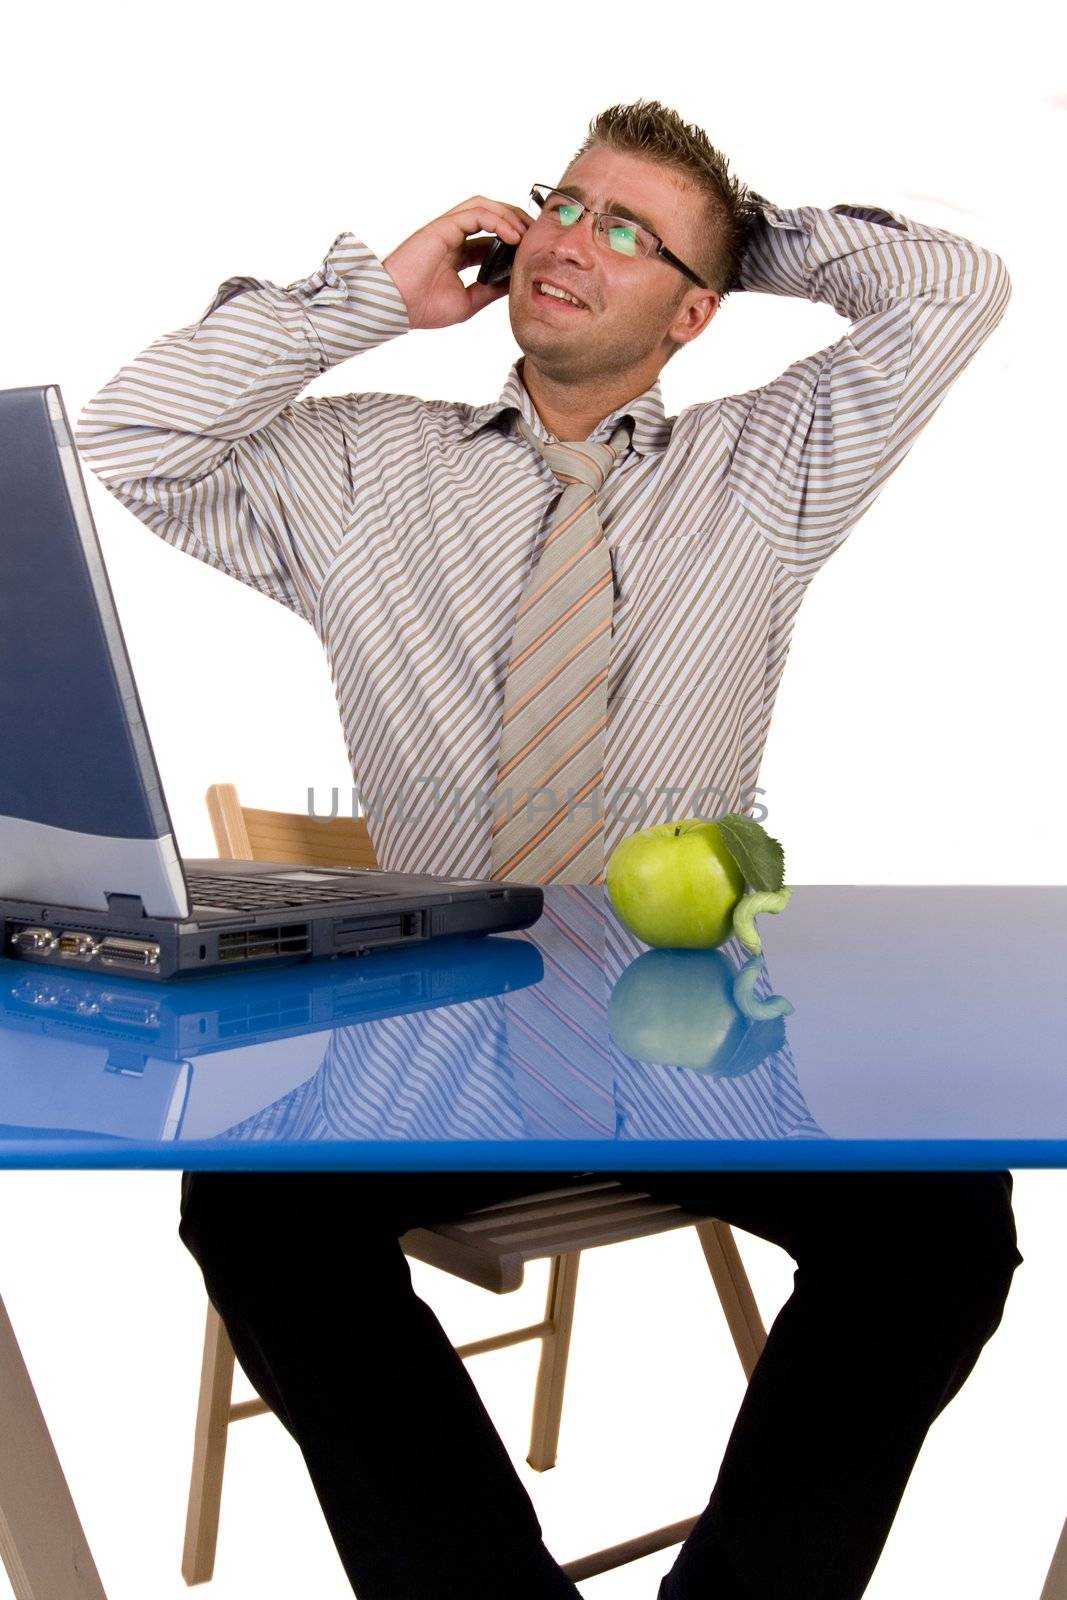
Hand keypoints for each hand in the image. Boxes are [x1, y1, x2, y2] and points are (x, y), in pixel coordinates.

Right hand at [382, 197, 533, 329]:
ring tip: (527, 233)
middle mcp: (453, 236)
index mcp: (457, 253)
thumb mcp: (467, 302)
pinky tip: (512, 236)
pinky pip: (476, 213)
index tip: (532, 252)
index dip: (513, 240)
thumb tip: (514, 284)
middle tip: (537, 237)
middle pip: (491, 215)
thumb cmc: (422, 307)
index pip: (491, 237)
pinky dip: (497, 220)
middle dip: (516, 221)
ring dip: (509, 216)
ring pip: (485, 207)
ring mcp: (448, 229)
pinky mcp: (443, 226)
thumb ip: (489, 290)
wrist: (397, 306)